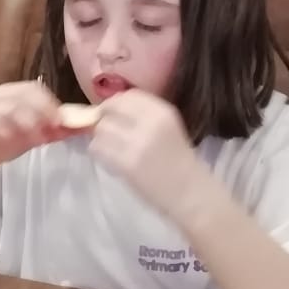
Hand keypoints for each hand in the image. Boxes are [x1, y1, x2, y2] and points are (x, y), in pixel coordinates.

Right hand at [0, 82, 68, 180]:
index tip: (60, 120)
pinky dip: (6, 133)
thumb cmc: (0, 147)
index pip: (31, 88)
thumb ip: (54, 129)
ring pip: (7, 108)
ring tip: (36, 141)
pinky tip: (14, 143)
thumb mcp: (32, 137)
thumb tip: (85, 125)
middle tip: (51, 131)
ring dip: (26, 124)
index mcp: (6, 94)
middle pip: (20, 95)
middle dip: (40, 112)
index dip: (48, 102)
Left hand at [88, 90, 208, 217]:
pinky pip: (98, 149)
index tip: (111, 114)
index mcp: (162, 112)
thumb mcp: (167, 128)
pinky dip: (99, 153)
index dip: (114, 104)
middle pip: (110, 110)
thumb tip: (107, 110)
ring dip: (100, 138)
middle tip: (108, 134)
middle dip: (104, 120)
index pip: (127, 96)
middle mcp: (150, 123)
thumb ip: (141, 116)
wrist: (190, 193)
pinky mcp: (126, 164)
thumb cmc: (178, 161)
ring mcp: (137, 144)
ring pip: (101, 129)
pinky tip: (111, 161)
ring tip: (111, 150)